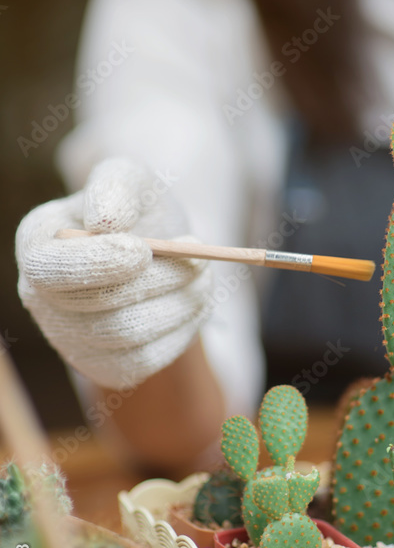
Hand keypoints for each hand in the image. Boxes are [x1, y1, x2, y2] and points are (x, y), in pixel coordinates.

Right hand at [16, 158, 213, 389]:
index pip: (50, 269)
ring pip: (128, 337)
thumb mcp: (132, 181)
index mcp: (38, 243)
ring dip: (179, 304)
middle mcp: (41, 296)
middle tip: (199, 259)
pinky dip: (180, 331)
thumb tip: (104, 221)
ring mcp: (69, 337)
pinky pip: (145, 361)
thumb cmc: (138, 211)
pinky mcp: (103, 366)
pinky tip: (190, 302)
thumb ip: (115, 187)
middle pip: (98, 308)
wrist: (161, 251)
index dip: (96, 264)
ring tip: (201, 275)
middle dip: (159, 281)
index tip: (143, 250)